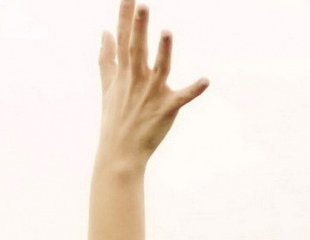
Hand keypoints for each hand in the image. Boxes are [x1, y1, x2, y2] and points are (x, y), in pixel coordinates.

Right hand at [97, 1, 208, 170]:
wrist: (120, 154)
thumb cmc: (115, 119)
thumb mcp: (108, 86)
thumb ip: (107, 57)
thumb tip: (104, 31)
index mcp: (125, 72)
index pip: (123, 39)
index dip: (124, 16)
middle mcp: (137, 80)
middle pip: (138, 49)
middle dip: (139, 28)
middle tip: (142, 6)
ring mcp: (151, 95)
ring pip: (160, 69)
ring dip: (164, 52)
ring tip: (166, 32)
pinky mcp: (166, 109)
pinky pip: (181, 98)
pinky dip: (193, 90)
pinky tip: (205, 81)